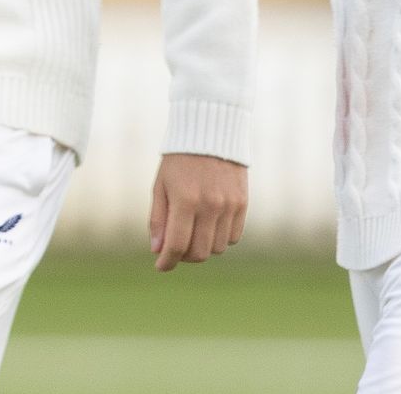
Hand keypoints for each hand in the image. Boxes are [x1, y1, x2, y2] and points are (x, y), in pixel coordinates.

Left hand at [149, 153, 246, 271]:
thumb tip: (157, 250)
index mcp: (185, 200)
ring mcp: (229, 206)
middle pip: (200, 252)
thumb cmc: (178, 161)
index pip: (177, 244)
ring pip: (218, 248)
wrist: (210, 134)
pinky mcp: (242, 204)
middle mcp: (210, 205)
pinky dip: (220, 239)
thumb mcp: (160, 185)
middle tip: (176, 250)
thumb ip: (158, 219)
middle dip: (184, 257)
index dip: (167, 261)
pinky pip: (233, 237)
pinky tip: (209, 227)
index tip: (161, 267)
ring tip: (192, 235)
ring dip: (203, 248)